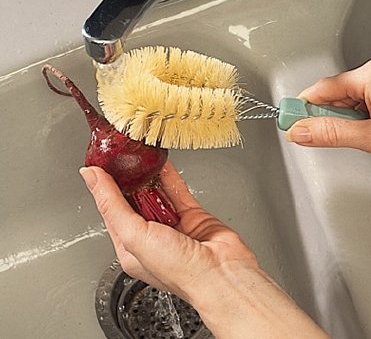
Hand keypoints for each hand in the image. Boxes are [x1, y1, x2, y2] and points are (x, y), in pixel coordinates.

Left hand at [80, 162, 328, 338]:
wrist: (222, 275)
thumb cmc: (180, 271)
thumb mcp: (133, 236)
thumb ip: (112, 204)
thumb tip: (91, 178)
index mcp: (130, 248)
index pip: (111, 212)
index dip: (104, 188)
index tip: (99, 165)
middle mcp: (151, 237)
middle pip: (134, 200)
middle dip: (126, 179)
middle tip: (120, 155)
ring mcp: (172, 225)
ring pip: (156, 193)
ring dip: (148, 175)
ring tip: (138, 154)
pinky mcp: (192, 215)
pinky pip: (177, 190)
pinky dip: (169, 175)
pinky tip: (161, 162)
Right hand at [286, 58, 370, 163]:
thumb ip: (332, 133)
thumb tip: (300, 131)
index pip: (321, 89)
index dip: (301, 109)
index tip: (288, 123)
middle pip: (336, 95)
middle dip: (330, 117)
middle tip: (327, 138)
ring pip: (353, 100)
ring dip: (349, 120)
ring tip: (366, 137)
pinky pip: (369, 101)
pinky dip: (364, 117)